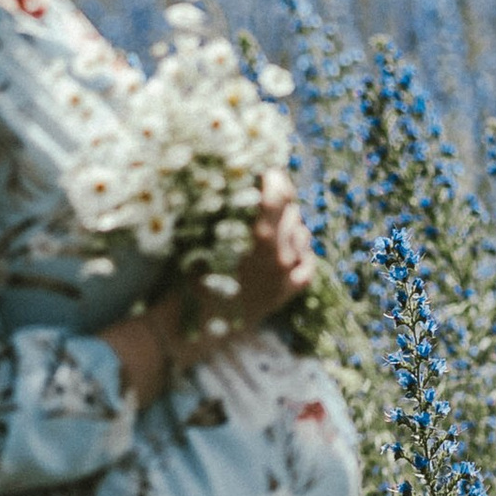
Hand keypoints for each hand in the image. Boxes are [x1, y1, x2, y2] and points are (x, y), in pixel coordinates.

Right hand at [187, 180, 314, 350]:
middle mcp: (277, 252)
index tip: (266, 170)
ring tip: (266, 228)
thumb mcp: (201, 233)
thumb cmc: (187, 274)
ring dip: (288, 226)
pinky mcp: (287, 293)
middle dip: (278, 201)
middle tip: (261, 200)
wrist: (191, 325)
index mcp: (256, 233)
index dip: (274, 177)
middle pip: (291, 209)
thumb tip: (235, 178)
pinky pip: (307, 264)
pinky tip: (288, 249)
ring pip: (301, 233)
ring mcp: (285, 274)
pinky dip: (300, 253)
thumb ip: (224, 206)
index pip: (279, 192)